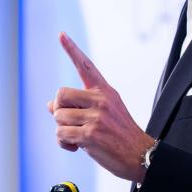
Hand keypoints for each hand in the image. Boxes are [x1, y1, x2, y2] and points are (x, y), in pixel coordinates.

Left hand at [48, 33, 157, 182]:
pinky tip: (77, 147)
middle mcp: (101, 100)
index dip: (72, 50)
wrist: (141, 156)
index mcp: (105, 92)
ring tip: (77, 137)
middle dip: (59, 110)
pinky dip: (64, 143)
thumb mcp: (105, 114)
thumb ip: (79, 107)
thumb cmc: (120, 136)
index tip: (61, 35)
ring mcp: (96, 117)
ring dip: (62, 130)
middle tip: (70, 122)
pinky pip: (61, 134)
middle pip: (60, 95)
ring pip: (58, 117)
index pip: (87, 67)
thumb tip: (49, 106)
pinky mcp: (90, 134)